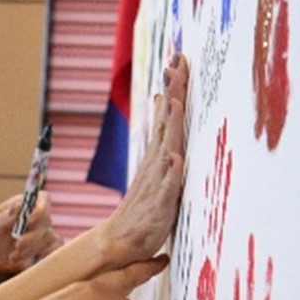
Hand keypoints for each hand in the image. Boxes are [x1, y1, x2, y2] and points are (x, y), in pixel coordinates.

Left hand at [0, 190, 61, 267]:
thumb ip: (6, 216)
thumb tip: (19, 204)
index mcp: (25, 204)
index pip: (43, 199)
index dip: (41, 208)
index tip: (29, 221)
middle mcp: (36, 215)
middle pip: (46, 221)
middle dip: (32, 236)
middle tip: (17, 246)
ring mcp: (42, 230)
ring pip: (47, 238)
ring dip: (31, 249)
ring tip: (12, 257)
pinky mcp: (43, 244)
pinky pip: (54, 248)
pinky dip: (48, 254)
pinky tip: (38, 259)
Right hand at [103, 54, 189, 262]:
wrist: (121, 240)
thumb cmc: (145, 207)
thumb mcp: (158, 168)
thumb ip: (164, 138)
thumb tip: (165, 105)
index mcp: (158, 154)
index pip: (167, 115)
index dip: (174, 88)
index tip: (178, 58)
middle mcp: (156, 163)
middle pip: (166, 123)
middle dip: (173, 94)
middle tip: (176, 65)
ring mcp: (156, 182)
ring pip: (165, 149)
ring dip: (169, 126)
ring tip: (174, 103)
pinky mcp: (159, 205)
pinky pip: (166, 188)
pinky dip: (170, 173)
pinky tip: (174, 159)